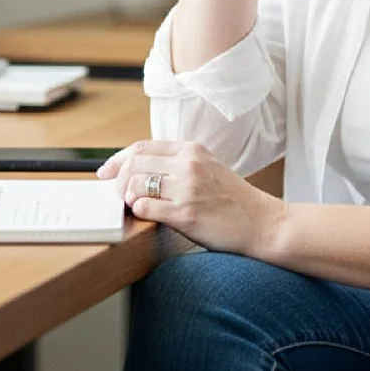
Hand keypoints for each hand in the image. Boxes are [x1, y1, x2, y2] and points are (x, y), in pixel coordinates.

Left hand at [97, 140, 286, 256]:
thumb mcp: (209, 169)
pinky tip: (145, 215)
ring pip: (135, 184)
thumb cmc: (235, 201)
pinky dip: (138, 212)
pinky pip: (145, 208)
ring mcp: (187, 188)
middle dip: (118, 180)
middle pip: (134, 163)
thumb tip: (140, 171)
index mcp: (193, 150)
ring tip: (134, 206)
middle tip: (118, 194)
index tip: (105, 172)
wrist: (263, 224)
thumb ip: (179, 165)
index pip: (142, 147)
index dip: (117, 159)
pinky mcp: (186, 213)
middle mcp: (189, 164)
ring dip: (127, 197)